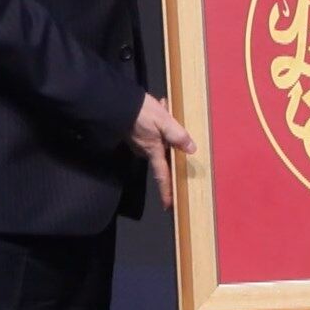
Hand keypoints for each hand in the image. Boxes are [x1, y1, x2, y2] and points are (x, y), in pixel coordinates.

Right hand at [129, 93, 196, 209]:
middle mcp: (145, 151)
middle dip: (170, 141)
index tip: (169, 206)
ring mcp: (138, 143)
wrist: (118, 103)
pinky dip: (157, 122)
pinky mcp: (134, 135)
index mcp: (154, 151)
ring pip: (158, 141)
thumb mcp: (164, 121)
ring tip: (164, 108)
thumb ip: (177, 136)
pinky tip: (158, 107)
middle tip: (171, 120)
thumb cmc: (141, 112)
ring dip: (164, 127)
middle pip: (163, 154)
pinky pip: (151, 133)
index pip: (162, 176)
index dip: (166, 191)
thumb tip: (191, 150)